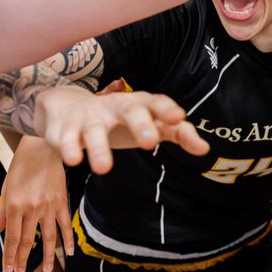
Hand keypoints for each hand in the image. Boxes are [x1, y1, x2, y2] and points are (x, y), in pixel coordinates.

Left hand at [0, 135, 72, 271]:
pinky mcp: (62, 202)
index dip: (9, 256)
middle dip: (23, 259)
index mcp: (15, 205)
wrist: (42, 148)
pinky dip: (69, 239)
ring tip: (48, 271)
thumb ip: (2, 213)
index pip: (12, 238)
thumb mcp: (6, 189)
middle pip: (28, 240)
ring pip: (50, 237)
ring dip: (49, 256)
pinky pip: (65, 225)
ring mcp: (49, 206)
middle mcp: (32, 208)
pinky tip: (70, 252)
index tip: (8, 269)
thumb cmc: (21, 167)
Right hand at [39, 86, 209, 172]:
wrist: (68, 107)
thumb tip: (205, 149)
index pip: (155, 102)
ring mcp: (90, 117)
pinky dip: (69, 148)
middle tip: (150, 142)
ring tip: (104, 169)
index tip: (177, 117)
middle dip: (140, 124)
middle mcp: (115, 107)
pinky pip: (67, 139)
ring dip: (99, 148)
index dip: (166, 109)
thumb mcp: (150, 124)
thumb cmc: (121, 120)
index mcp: (139, 104)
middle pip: (129, 110)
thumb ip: (178, 134)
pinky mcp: (66, 129)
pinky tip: (74, 160)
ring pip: (95, 130)